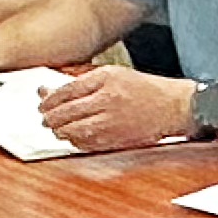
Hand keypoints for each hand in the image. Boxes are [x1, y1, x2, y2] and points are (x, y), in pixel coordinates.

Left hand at [39, 66, 194, 151]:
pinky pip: (87, 144)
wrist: (174, 106)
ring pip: (74, 130)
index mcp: (106, 79)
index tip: (43, 103)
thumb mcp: (114, 74)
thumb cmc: (145, 89)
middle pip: (67, 112)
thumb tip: (54, 88)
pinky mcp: (117, 139)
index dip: (50, 99)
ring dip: (61, 131)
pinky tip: (73, 137)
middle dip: (51, 117)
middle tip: (45, 119)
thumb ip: (84, 80)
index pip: (67, 91)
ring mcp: (112, 121)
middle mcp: (108, 100)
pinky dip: (76, 141)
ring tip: (56, 129)